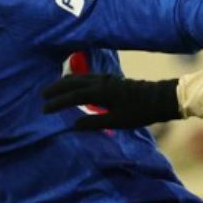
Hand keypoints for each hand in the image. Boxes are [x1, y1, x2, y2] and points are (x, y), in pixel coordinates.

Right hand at [40, 74, 179, 130]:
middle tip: (42, 95)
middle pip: (72, 82)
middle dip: (56, 88)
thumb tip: (74, 124)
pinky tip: (74, 85)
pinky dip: (75, 81)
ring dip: (65, 82)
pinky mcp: (110, 79)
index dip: (57, 103)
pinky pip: (86, 77)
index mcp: (100, 92)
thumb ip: (94, 122)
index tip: (44, 109)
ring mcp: (105, 79)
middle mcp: (100, 82)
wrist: (160, 98)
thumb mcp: (117, 121)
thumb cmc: (140, 112)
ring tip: (54, 89)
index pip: (72, 97)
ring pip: (79, 78)